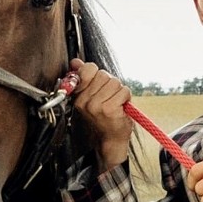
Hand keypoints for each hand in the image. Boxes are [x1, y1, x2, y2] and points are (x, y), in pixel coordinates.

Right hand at [70, 58, 132, 172]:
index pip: (88, 69)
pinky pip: (123, 91)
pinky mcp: (109, 109)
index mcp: (78, 96)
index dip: (98, 74)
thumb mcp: (91, 96)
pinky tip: (121, 107)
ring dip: (119, 91)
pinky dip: (126, 98)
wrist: (110, 139)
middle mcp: (85, 101)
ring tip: (115, 102)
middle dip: (111, 84)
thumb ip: (84, 77)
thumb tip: (76, 62)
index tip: (99, 85)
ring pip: (115, 82)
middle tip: (109, 97)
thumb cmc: (103, 117)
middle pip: (104, 75)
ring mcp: (96, 106)